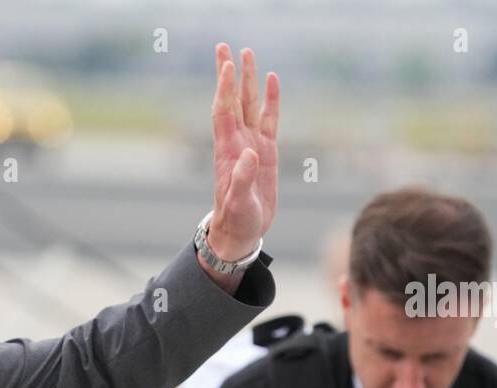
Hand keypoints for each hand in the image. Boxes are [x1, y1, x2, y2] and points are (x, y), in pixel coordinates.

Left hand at [206, 43, 279, 263]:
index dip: (224, 88)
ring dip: (248, 80)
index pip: (224, 111)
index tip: (226, 65)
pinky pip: (269, 119)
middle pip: (233, 99)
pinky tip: (273, 80)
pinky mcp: (266, 151)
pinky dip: (271, 99)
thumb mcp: (238, 203)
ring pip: (250, 104)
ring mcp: (252, 144)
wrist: (241, 231)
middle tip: (226, 47)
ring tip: (248, 53)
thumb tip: (249, 155)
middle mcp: (237, 142)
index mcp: (227, 151)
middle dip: (230, 74)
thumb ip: (242, 180)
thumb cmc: (236, 220)